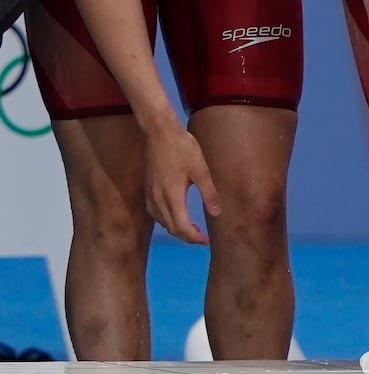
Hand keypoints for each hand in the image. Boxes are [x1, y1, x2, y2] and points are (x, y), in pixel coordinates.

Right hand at [143, 123, 220, 243]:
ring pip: (161, 222)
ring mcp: (150, 194)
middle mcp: (158, 199)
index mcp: (172, 196)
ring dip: (176, 229)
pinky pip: (155, 213)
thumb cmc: (182, 148)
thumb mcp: (201, 170)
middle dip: (186, 236)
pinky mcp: (147, 189)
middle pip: (171, 228)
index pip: (181, 228)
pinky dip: (166, 220)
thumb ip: (209, 193)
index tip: (206, 240)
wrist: (159, 132)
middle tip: (202, 237)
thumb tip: (216, 213)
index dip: (194, 238)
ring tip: (192, 228)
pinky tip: (175, 215)